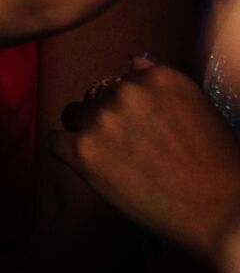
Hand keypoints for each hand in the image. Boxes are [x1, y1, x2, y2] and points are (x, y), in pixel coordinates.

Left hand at [48, 58, 239, 263]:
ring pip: (73, 117)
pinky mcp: (82, 151)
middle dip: (106, 121)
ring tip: (114, 161)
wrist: (219, 210)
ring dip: (86, 134)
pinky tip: (85, 166)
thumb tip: (131, 62)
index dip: (126, 108)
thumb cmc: (215, 165)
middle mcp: (126, 92)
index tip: (140, 130)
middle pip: (95, 99)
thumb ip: (159, 84)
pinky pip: (53, 142)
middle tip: (130, 151)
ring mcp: (102, 120)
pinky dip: (65, 152)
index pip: (120, 83)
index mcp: (158, 77)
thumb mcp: (196, 108)